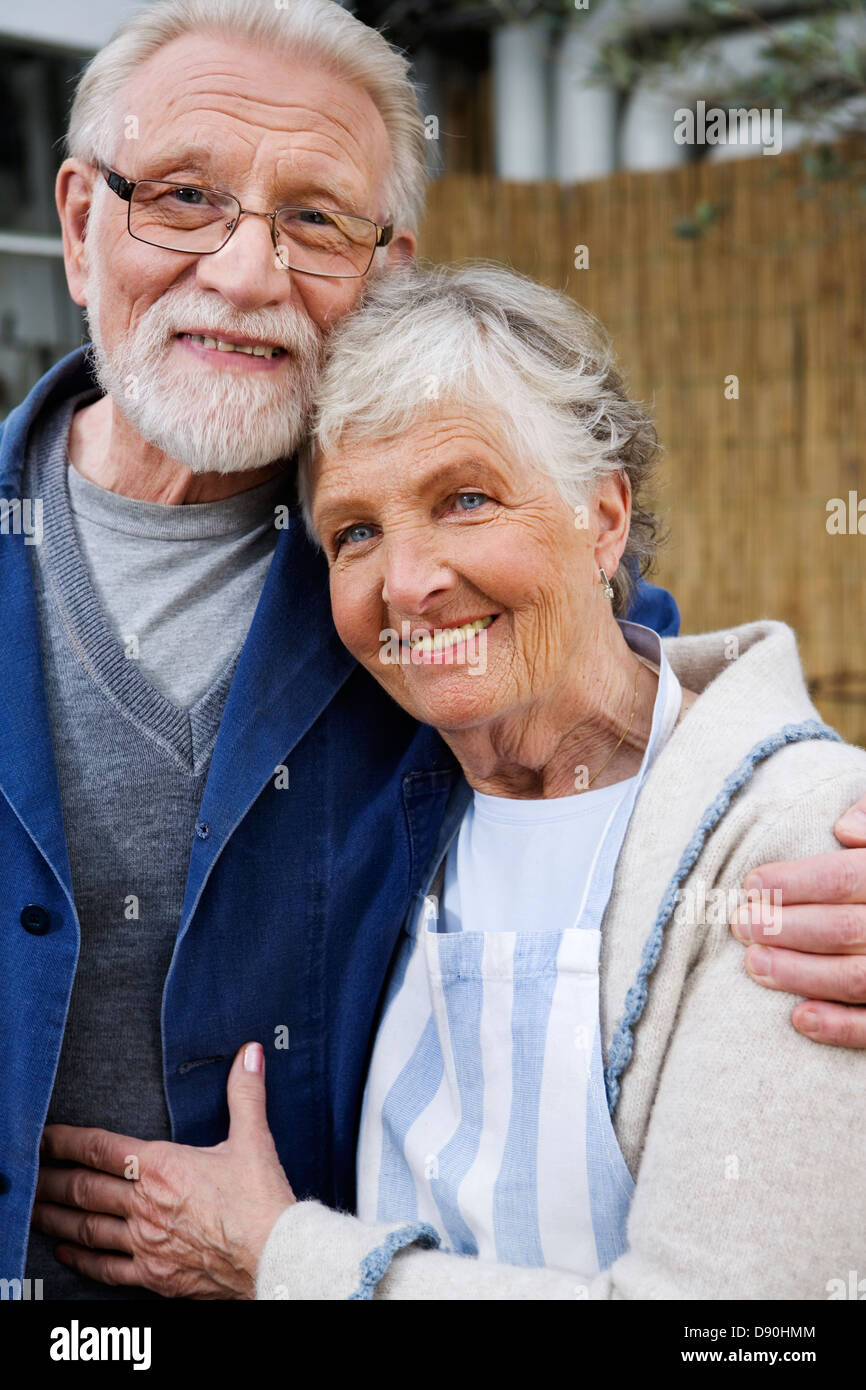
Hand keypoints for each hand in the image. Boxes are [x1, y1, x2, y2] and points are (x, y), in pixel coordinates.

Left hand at [31, 1042, 294, 1297]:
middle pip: (83, 1188)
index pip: (100, 1149)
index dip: (67, 1141)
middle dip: (50, 1178)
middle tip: (28, 1173)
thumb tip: (249, 1054)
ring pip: (86, 1227)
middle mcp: (145, 1205)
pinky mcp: (153, 1275)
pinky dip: (81, 1260)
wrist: (275, 1257)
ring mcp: (145, 1243)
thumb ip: (245, 1094)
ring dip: (56, 1216)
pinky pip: (105, 1268)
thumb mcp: (253, 1139)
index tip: (45, 1136)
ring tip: (34, 1208)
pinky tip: (67, 1252)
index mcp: (162, 1166)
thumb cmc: (263, 1201)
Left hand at [730, 795, 865, 1047]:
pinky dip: (841, 1026)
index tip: (751, 885)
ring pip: (857, 977)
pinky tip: (800, 1018)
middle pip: (844, 929)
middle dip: (784, 927)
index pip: (844, 878)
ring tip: (754, 964)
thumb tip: (842, 829)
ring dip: (800, 974)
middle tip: (740, 924)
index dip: (795, 882)